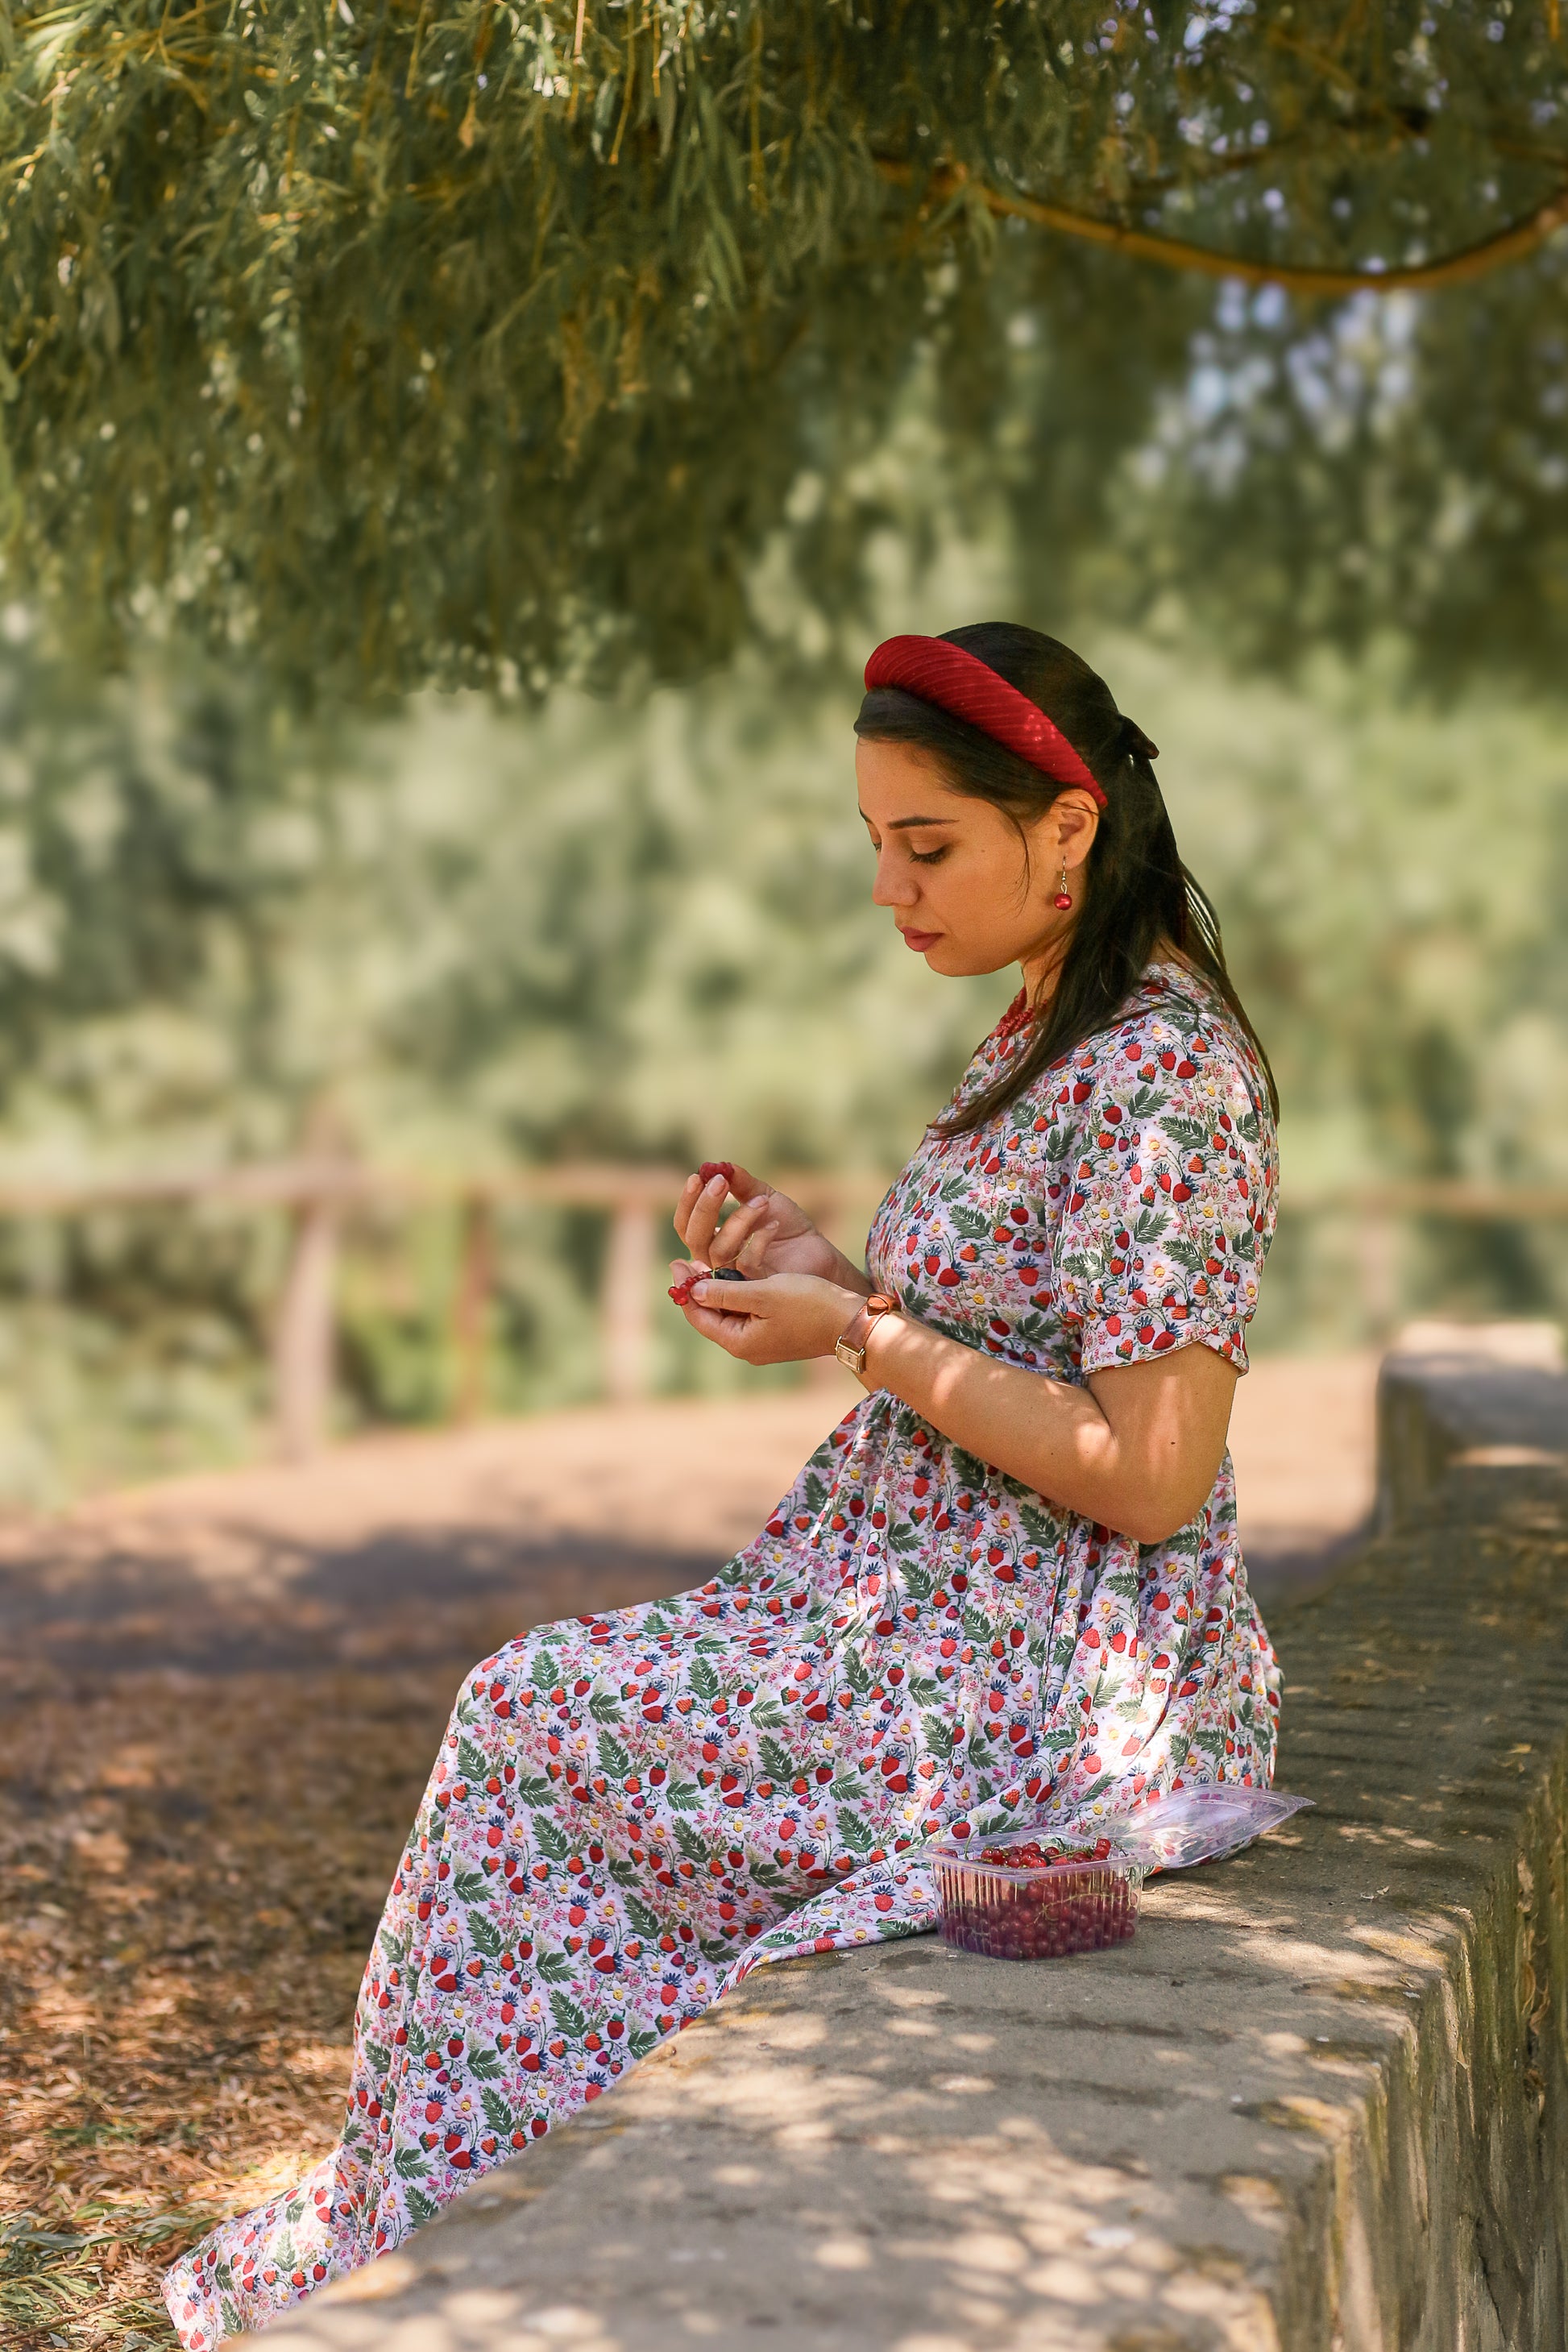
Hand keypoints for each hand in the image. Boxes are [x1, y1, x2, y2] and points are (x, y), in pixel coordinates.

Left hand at [667, 1267, 863, 1365]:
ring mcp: (761, 1340)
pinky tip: (736, 1270)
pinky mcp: (775, 1331)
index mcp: (739, 1342)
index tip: (676, 1262)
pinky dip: (739, 1289)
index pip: (699, 1316)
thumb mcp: (765, 1294)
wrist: (853, 1323)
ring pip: (729, 1310)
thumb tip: (693, 1290)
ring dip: (719, 1286)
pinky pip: (747, 1310)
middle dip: (699, 1287)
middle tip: (687, 1258)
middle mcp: (747, 1346)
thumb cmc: (811, 1306)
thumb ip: (726, 1292)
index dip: (685, 1289)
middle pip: (711, 1314)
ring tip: (706, 1260)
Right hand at [673, 1163, 863, 1288]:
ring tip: (762, 1201)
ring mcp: (734, 1276)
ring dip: (738, 1220)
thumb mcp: (764, 1197)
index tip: (698, 1176)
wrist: (818, 1250)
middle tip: (721, 1182)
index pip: (686, 1225)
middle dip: (705, 1208)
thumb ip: (741, 1184)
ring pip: (718, 1250)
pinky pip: (745, 1263)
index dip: (688, 1202)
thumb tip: (717, 1166)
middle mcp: (717, 1260)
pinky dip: (759, 1240)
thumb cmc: (789, 1226)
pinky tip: (775, 1225)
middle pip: (694, 1238)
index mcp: (713, 1239)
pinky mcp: (755, 1288)